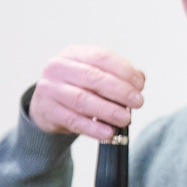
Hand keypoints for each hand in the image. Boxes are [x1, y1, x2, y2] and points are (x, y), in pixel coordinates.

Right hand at [28, 45, 145, 140]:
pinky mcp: (47, 111)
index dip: (125, 71)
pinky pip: (73, 120)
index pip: (102, 57)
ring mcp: (50, 89)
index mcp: (74, 54)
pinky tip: (108, 132)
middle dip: (120, 91)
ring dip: (109, 111)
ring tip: (126, 118)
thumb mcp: (94, 75)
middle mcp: (59, 68)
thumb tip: (139, 79)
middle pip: (94, 78)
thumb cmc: (77, 88)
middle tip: (138, 102)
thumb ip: (117, 75)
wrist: (47, 106)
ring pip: (83, 100)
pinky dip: (93, 128)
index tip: (140, 85)